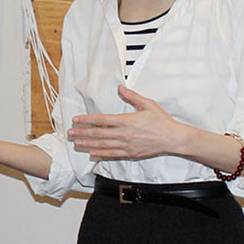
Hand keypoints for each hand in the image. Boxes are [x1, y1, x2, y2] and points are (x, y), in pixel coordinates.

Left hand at [67, 85, 190, 160]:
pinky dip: (101, 155)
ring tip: (77, 143)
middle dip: (82, 133)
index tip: (76, 120)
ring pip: (103, 145)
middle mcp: (124, 134)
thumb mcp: (148, 104)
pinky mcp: (130, 154)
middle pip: (98, 134)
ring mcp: (126, 145)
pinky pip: (112, 155)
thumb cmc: (162, 121)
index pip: (101, 120)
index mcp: (126, 121)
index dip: (87, 120)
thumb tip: (120, 88)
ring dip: (88, 144)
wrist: (173, 139)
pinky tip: (92, 154)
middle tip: (70, 133)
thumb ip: (132, 96)